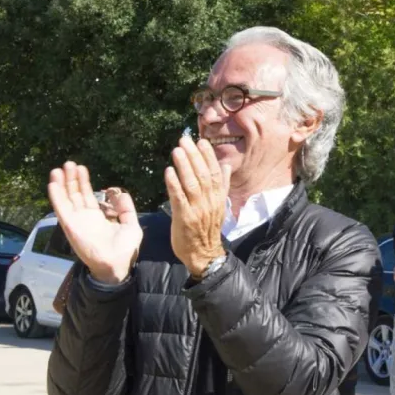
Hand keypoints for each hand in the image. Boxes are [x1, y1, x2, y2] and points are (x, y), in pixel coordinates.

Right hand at [47, 163, 142, 284]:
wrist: (116, 265)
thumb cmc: (124, 250)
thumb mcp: (131, 225)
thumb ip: (126, 209)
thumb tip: (120, 193)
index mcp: (97, 217)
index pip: (87, 196)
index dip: (84, 182)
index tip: (82, 169)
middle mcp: (84, 218)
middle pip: (75, 194)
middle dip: (72, 178)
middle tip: (69, 163)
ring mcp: (77, 221)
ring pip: (67, 198)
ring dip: (62, 184)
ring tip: (60, 168)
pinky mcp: (71, 226)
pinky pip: (61, 209)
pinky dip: (57, 196)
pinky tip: (53, 183)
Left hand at [164, 136, 230, 276]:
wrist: (204, 255)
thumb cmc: (208, 229)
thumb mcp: (219, 206)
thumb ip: (222, 185)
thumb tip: (225, 166)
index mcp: (218, 198)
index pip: (216, 172)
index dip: (208, 156)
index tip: (201, 141)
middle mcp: (210, 202)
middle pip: (203, 175)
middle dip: (194, 156)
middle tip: (184, 140)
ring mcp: (197, 210)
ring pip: (192, 184)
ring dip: (184, 166)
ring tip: (176, 150)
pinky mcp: (184, 218)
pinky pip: (179, 198)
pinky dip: (174, 184)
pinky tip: (169, 171)